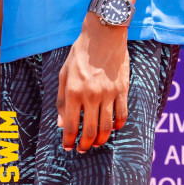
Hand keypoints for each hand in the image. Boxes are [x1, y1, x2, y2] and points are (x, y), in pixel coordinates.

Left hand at [56, 17, 128, 152]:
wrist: (103, 35)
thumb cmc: (80, 54)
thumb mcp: (64, 74)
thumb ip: (62, 100)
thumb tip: (61, 124)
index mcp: (74, 91)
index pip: (71, 125)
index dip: (69, 141)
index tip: (67, 147)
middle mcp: (91, 95)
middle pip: (90, 131)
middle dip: (85, 145)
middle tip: (82, 149)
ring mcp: (108, 94)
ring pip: (107, 128)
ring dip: (101, 140)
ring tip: (96, 143)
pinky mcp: (122, 90)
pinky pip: (122, 116)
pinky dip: (118, 127)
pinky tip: (113, 129)